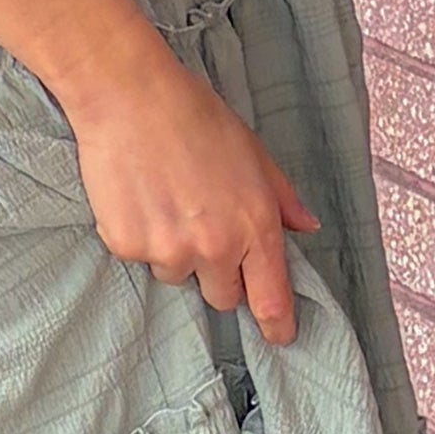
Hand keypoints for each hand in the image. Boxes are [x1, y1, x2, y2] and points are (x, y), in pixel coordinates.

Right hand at [63, 37, 319, 343]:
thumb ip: (281, 197)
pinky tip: (137, 194)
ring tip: (164, 198)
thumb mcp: (252, 152)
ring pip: (176, 275)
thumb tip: (306, 227)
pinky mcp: (128, 245)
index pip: (271, 298)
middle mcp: (215, 246)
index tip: (279, 336)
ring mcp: (168, 250)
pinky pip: (138, 256)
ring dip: (174, 251)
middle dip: (218, 274)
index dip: (277, 324)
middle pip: (222, 296)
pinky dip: (138, 235)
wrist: (129, 96)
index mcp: (254, 225)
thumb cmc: (194, 116)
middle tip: (202, 229)